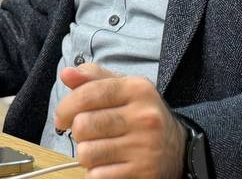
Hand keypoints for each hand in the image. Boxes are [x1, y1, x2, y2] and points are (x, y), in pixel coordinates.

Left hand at [53, 63, 186, 178]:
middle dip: (79, 133)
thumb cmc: (143, 117)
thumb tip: (66, 74)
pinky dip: (97, 173)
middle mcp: (144, 116)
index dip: (66, 107)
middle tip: (91, 135)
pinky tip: (111, 166)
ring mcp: (145, 147)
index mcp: (138, 90)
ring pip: (87, 153)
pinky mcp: (143, 173)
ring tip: (102, 151)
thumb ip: (94, 80)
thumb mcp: (125, 90)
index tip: (62, 118)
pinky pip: (97, 176)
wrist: (179, 149)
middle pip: (83, 125)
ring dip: (87, 155)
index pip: (88, 94)